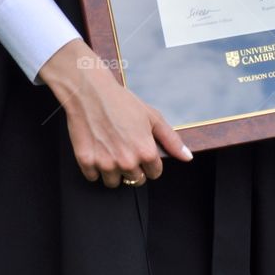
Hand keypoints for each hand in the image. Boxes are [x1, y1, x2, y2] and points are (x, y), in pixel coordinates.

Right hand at [39, 39, 192, 187]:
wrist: (90, 91)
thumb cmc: (122, 102)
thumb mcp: (152, 117)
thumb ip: (172, 140)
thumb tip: (187, 157)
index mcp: (146, 152)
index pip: (154, 174)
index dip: (149, 162)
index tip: (141, 149)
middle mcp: (127, 162)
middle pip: (135, 181)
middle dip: (132, 168)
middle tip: (124, 147)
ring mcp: (105, 163)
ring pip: (113, 182)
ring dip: (113, 170)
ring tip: (110, 148)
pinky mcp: (86, 162)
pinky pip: (93, 177)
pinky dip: (94, 166)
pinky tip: (97, 148)